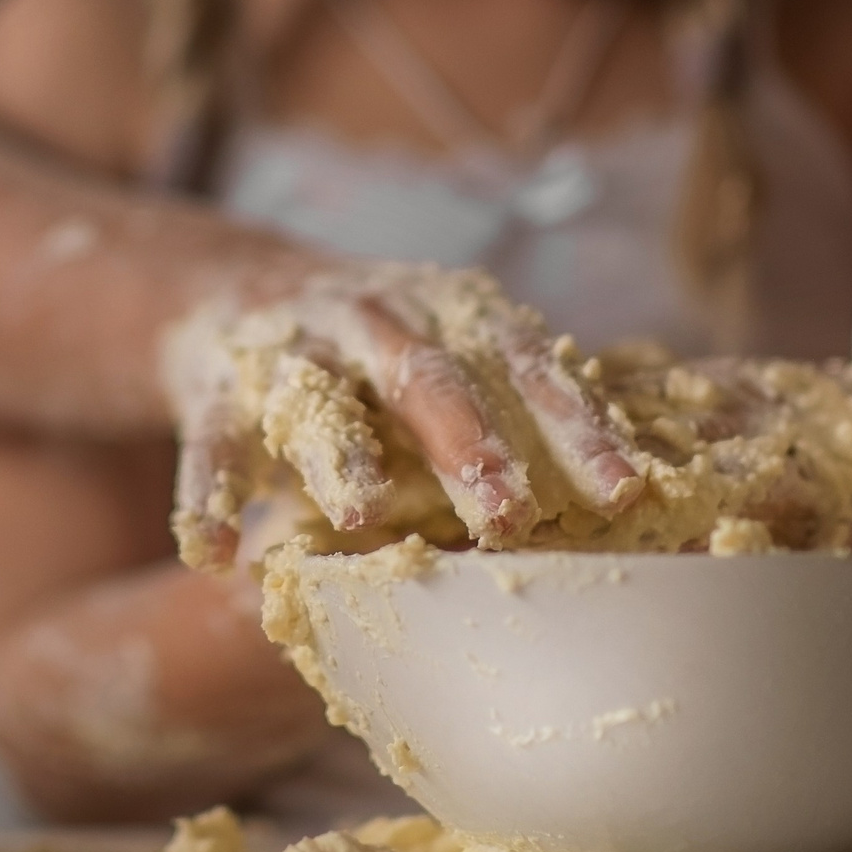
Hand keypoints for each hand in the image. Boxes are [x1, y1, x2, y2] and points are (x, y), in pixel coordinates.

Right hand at [162, 265, 644, 567]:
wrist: (230, 294)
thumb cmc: (377, 354)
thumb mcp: (451, 357)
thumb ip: (516, 408)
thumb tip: (642, 501)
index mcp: (452, 313)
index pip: (528, 369)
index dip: (578, 429)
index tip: (629, 495)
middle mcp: (376, 317)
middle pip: (430, 380)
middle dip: (471, 446)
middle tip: (511, 517)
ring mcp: (293, 347)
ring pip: (320, 402)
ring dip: (343, 456)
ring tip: (363, 515)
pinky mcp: (215, 384)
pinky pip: (210, 443)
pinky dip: (209, 497)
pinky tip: (215, 556)